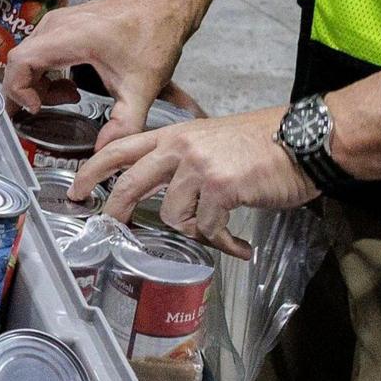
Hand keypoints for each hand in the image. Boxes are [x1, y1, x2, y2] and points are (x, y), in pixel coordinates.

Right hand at [0, 0, 192, 146]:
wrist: (160, 3)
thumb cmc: (151, 35)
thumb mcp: (141, 87)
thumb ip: (124, 124)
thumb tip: (104, 150)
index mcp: (68, 37)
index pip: (19, 62)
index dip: (19, 90)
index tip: (37, 110)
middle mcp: (55, 26)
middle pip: (19, 62)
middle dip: (27, 93)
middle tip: (45, 113)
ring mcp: (55, 23)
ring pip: (27, 57)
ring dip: (37, 84)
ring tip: (67, 98)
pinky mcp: (60, 26)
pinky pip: (38, 52)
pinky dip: (45, 74)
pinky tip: (71, 86)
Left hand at [83, 107, 313, 259]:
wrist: (305, 140)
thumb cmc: (265, 142)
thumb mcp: (212, 139)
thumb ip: (184, 159)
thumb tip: (167, 194)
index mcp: (176, 134)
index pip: (121, 147)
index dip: (92, 169)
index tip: (75, 188)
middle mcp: (181, 148)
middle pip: (130, 184)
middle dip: (115, 209)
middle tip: (111, 227)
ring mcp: (200, 167)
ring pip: (171, 215)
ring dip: (195, 231)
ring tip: (218, 232)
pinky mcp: (222, 188)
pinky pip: (208, 230)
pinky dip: (225, 244)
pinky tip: (240, 245)